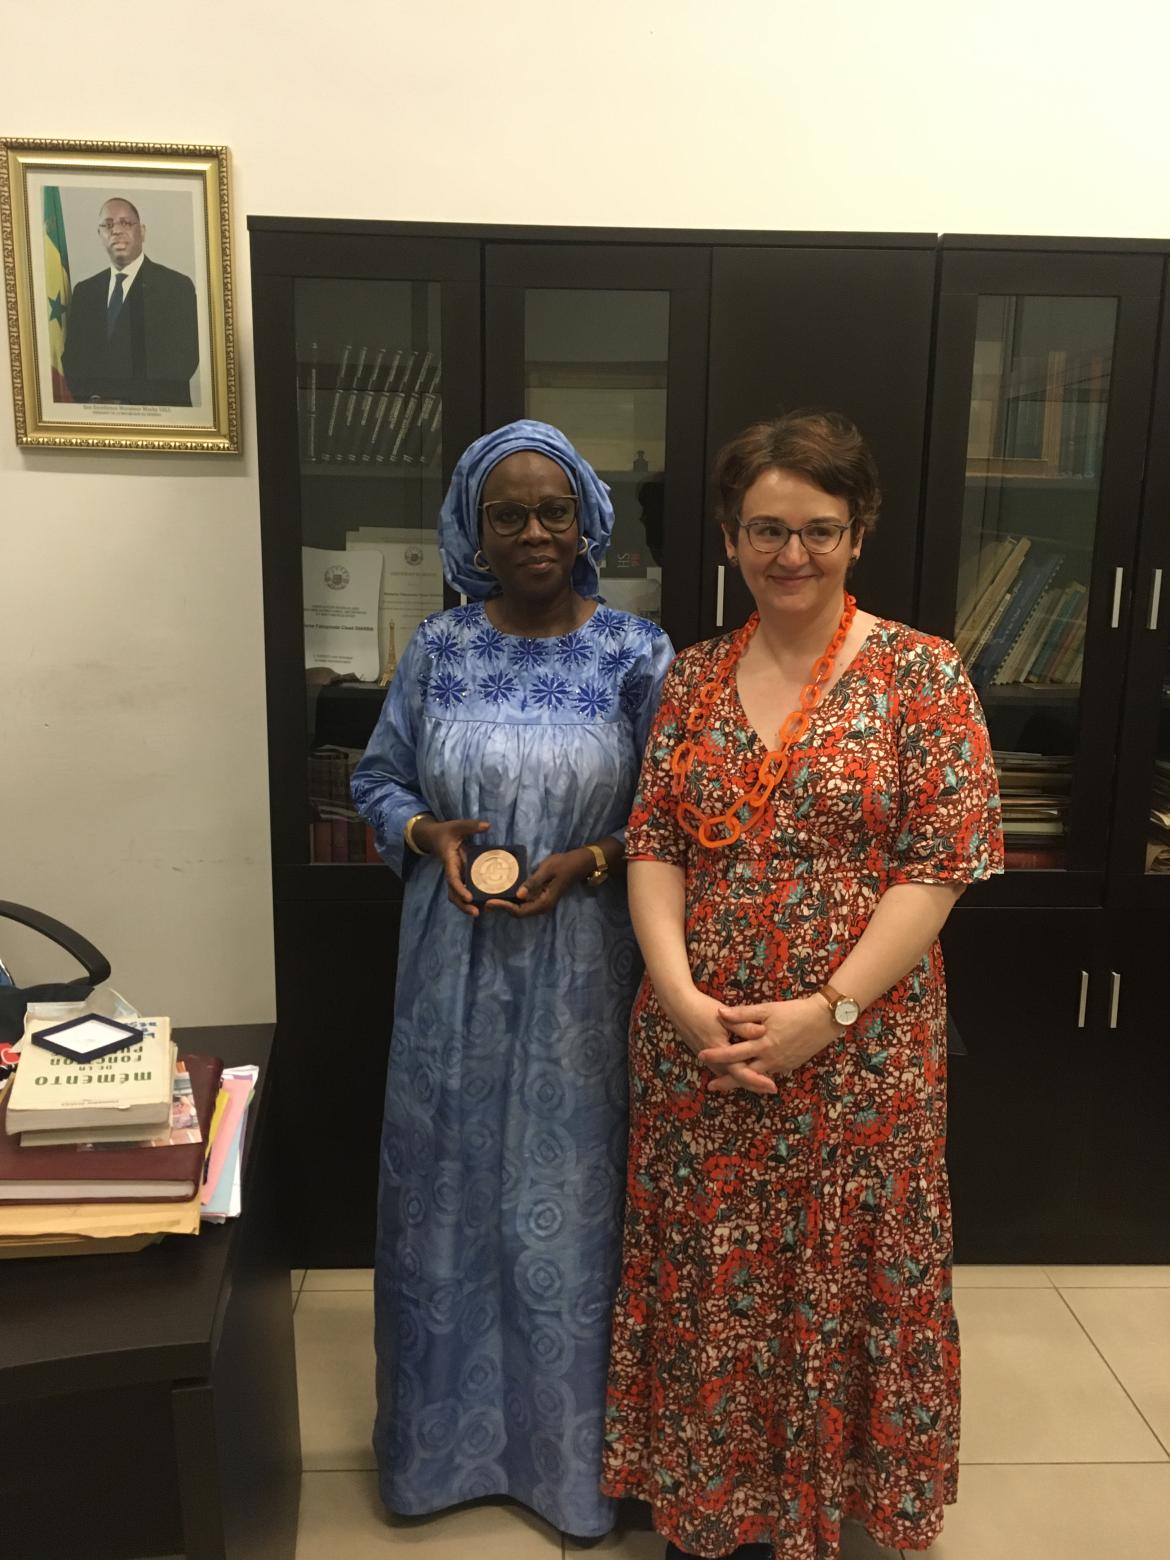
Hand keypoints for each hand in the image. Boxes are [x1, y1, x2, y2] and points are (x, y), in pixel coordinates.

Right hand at [411, 816, 488, 917]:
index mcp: (449, 862)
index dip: (460, 889)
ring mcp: (456, 876)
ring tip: (480, 912)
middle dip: (463, 905)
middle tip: (476, 913)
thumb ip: (470, 826)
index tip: (469, 897)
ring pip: (457, 895)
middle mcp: (452, 872)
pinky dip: (471, 899)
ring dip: (466, 906)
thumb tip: (487, 825)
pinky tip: (483, 903)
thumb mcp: (457, 826)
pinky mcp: (461, 876)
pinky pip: (464, 890)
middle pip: (453, 893)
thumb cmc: (446, 832)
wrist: (434, 837)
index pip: (453, 878)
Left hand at [485, 849, 593, 918]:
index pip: (520, 911)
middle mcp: (541, 906)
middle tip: (485, 900)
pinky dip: (513, 898)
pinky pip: (524, 901)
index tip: (490, 901)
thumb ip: (533, 882)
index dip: (504, 907)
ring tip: (490, 896)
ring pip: (520, 908)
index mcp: (544, 902)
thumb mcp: (547, 870)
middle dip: (502, 907)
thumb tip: (518, 895)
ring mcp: (541, 902)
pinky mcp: (539, 896)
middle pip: (518, 912)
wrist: (578, 863)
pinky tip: (503, 890)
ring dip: (506, 904)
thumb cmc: (563, 865)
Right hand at [663, 986, 776, 1095]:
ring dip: (745, 1079)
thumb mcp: (724, 1016)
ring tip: (762, 1083)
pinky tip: (745, 1069)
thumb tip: (763, 1031)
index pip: (741, 1072)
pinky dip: (736, 1072)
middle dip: (754, 1084)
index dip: (757, 1080)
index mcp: (720, 1051)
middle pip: (736, 1078)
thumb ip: (743, 1026)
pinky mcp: (707, 1055)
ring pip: (729, 1075)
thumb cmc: (701, 1009)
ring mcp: (709, 1059)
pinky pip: (724, 1068)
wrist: (679, 1006)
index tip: (772, 1086)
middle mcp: (713, 1060)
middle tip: (772, 1089)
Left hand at [699, 996, 839, 1093]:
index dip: (717, 1055)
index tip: (701, 1055)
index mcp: (762, 1044)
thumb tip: (720, 1013)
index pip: (734, 1053)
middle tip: (710, 1086)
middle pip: (743, 1074)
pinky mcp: (788, 1066)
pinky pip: (768, 1074)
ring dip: (741, 1081)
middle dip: (726, 1080)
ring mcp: (780, 1065)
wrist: (823, 1020)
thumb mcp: (767, 1009)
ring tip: (727, 1084)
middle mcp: (770, 1059)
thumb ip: (743, 1013)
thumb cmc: (794, 1011)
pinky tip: (750, 1075)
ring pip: (756, 1077)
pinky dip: (757, 1077)